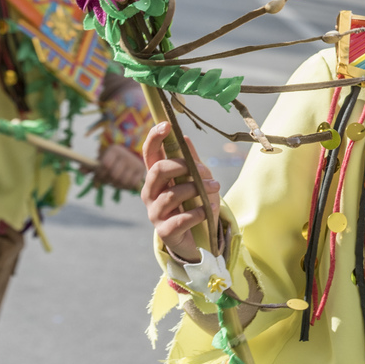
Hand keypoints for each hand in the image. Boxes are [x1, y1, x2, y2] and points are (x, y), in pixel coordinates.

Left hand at [93, 144, 146, 189]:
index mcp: (114, 150)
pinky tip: (121, 183)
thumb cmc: (112, 158)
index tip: (97, 176)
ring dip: (114, 185)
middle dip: (106, 180)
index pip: (105, 165)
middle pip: (114, 175)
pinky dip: (124, 187)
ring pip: (122, 181)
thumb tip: (80, 171)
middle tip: (104, 180)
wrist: (132, 152)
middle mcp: (126, 156)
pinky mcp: (141, 171)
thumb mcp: (102, 158)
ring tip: (112, 182)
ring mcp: (134, 164)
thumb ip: (90, 165)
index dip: (99, 173)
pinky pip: (131, 184)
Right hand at [141, 122, 220, 261]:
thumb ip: (191, 162)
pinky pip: (181, 219)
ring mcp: (155, 213)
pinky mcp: (165, 232)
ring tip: (215, 187)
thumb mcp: (197, 180)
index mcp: (157, 178)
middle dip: (182, 166)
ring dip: (197, 189)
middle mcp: (150, 193)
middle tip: (202, 169)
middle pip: (157, 170)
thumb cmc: (195, 204)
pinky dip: (198, 212)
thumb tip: (185, 138)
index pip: (149, 154)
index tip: (166, 124)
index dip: (154, 138)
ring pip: (171, 195)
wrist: (199, 239)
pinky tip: (208, 210)